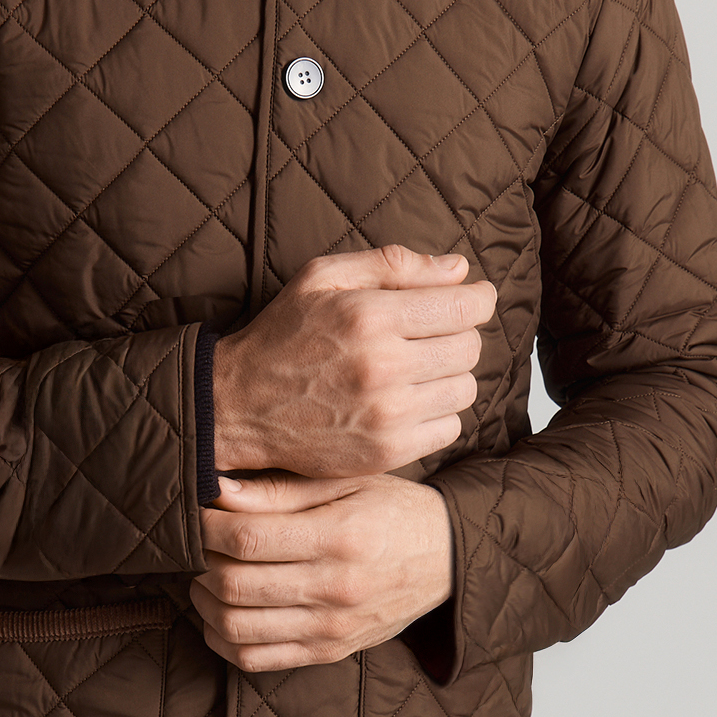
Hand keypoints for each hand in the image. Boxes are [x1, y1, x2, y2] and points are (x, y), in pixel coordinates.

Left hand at [190, 469, 453, 670]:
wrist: (446, 559)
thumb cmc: (391, 509)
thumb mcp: (348, 482)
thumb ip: (282, 489)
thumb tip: (218, 491)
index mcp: (340, 536)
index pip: (247, 538)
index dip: (206, 525)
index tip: (196, 510)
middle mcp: (336, 588)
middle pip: (235, 584)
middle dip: (199, 560)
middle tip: (195, 541)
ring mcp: (332, 628)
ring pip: (237, 627)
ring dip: (203, 601)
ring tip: (203, 574)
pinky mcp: (329, 652)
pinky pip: (256, 660)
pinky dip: (222, 640)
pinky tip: (219, 612)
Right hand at [211, 245, 496, 477]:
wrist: (238, 405)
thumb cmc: (283, 335)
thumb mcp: (323, 277)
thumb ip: (394, 264)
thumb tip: (460, 269)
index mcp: (370, 316)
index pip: (463, 307)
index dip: (479, 298)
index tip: (474, 298)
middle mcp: (383, 367)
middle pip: (469, 348)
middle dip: (460, 334)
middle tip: (433, 333)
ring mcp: (387, 415)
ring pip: (465, 389)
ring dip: (449, 375)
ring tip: (416, 368)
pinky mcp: (387, 452)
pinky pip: (450, 428)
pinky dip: (437, 413)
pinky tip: (406, 400)